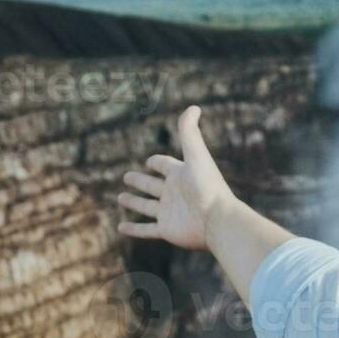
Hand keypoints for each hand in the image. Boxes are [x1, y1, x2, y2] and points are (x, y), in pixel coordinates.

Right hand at [117, 106, 237, 251]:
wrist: (217, 219)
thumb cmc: (207, 186)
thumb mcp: (196, 155)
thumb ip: (190, 132)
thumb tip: (193, 106)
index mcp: (181, 175)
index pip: (166, 166)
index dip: (157, 162)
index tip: (149, 161)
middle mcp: (175, 193)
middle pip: (153, 185)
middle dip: (140, 181)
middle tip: (126, 176)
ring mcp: (170, 212)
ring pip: (147, 207)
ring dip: (134, 202)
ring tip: (120, 197)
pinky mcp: (167, 230)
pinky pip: (146, 230)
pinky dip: (133, 229)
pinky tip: (120, 228)